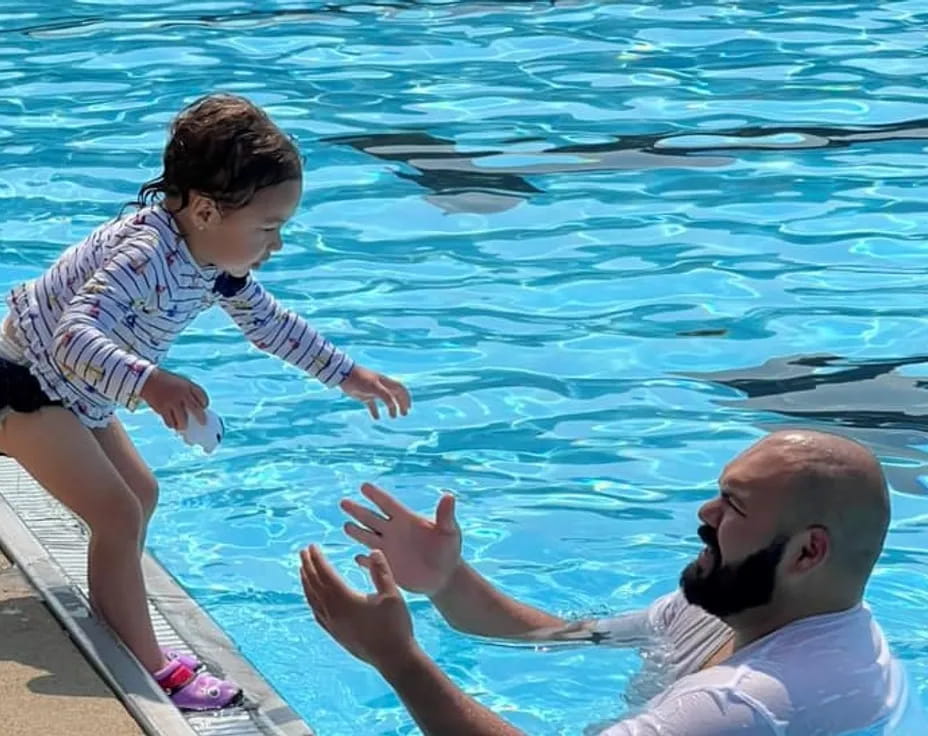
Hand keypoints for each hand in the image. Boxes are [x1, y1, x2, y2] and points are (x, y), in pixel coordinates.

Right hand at [139, 368, 207, 430]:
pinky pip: (170, 421)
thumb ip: (188, 393)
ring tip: (184, 427)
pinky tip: (172, 425)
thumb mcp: (180, 382)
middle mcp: (182, 394)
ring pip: (183, 419)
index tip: (204, 407)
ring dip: (184, 425)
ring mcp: (173, 402)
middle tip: (202, 423)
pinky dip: (172, 425)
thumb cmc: (166, 381)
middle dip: (201, 418)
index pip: (202, 396)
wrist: (148, 379)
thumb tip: (195, 409)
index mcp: (188, 386)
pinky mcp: (162, 408)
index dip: (205, 403)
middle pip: (196, 409)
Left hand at [300, 545, 416, 669]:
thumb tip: (373, 551)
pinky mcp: (335, 634)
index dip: (318, 559)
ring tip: (302, 570)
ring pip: (313, 600)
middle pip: (315, 585)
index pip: (326, 574)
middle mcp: (334, 612)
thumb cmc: (395, 626)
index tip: (311, 546)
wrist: (394, 658)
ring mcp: (332, 625)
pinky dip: (311, 601)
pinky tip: (312, 598)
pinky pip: (317, 613)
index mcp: (345, 599)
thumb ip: (381, 571)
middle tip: (302, 552)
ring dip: (306, 583)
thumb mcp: (392, 595)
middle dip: (308, 566)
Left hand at [340, 365, 410, 419]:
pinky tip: (376, 418)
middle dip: (401, 404)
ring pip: (386, 400)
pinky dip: (375, 411)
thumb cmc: (360, 380)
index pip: (400, 389)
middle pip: (395, 395)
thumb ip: (385, 396)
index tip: (408, 408)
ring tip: (392, 417)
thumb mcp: (374, 387)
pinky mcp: (364, 396)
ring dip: (391, 408)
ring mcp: (372, 391)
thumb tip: (393, 405)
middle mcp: (381, 386)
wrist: (344, 375)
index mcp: (386, 382)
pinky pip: (372, 404)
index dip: (406, 398)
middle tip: (403, 414)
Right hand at [341, 483, 461, 595]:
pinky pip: (372, 562)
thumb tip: (449, 495)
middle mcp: (393, 531)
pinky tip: (357, 558)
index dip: (376, 495)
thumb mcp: (450, 531)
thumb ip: (445, 515)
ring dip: (357, 532)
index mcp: (406, 519)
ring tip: (346, 526)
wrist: (445, 575)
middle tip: (343, 502)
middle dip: (357, 510)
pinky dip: (365, 561)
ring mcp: (388, 549)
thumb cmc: (449, 549)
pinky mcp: (387, 567)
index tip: (364, 486)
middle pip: (371, 518)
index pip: (388, 504)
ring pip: (367, 538)